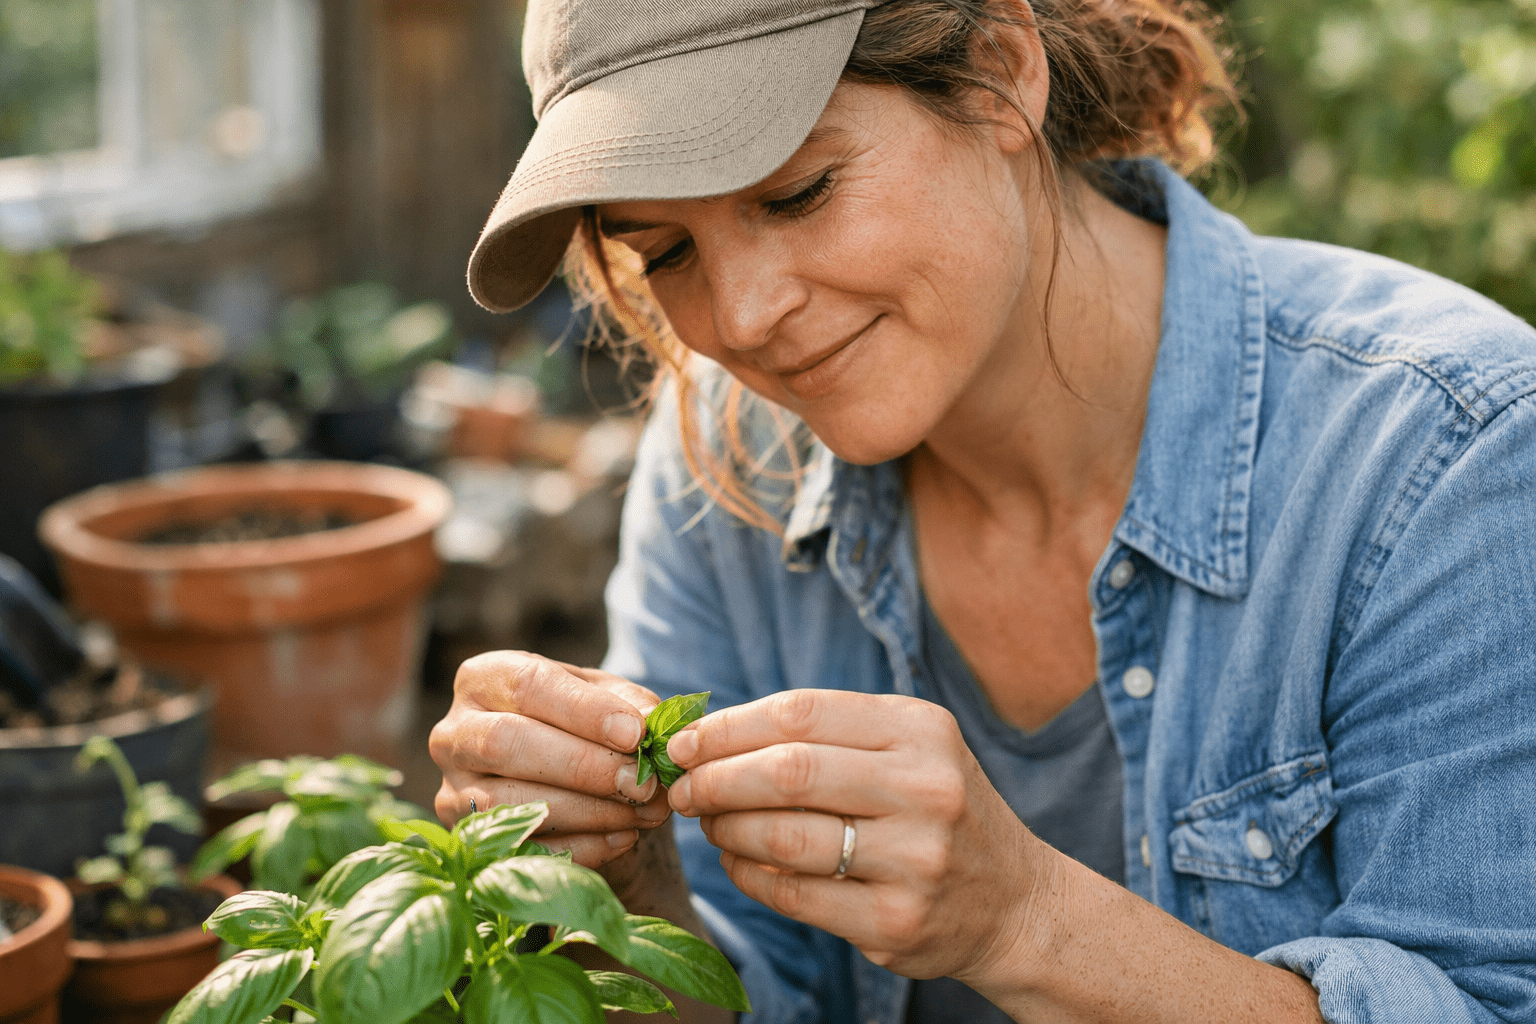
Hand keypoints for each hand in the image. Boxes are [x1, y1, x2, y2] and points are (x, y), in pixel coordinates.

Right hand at [429, 651, 673, 872]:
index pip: (527, 685)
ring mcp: (452, 790)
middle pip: (506, 742)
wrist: (567, 782)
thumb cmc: (584, 726)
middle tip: (642, 783)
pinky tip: (624, 838)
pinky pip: (518, 850)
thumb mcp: (607, 700)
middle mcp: (453, 732)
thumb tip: (650, 724)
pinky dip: (579, 847)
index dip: (582, 710)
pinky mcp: (465, 841)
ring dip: (586, 811)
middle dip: (583, 766)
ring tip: (643, 813)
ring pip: (506, 802)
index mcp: (483, 678)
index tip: (635, 734)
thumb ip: (631, 705)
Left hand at [663, 688, 1048, 985]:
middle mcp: (925, 790)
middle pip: (788, 772)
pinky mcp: (897, 922)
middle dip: (715, 779)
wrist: (1015, 902)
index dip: (728, 727)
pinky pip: (795, 894)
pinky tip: (736, 861)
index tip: (684, 742)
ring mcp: (915, 860)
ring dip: (726, 828)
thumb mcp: (908, 749)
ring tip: (707, 822)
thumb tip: (711, 735)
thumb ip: (826, 734)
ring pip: (785, 836)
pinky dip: (748, 875)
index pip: (801, 713)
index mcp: (921, 730)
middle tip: (681, 788)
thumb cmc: (935, 809)